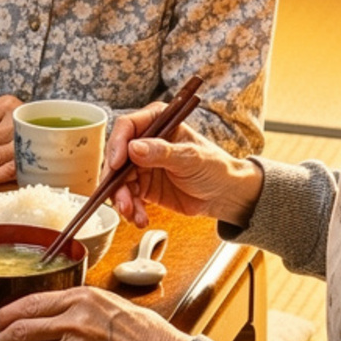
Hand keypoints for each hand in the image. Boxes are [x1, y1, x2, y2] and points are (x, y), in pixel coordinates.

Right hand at [103, 104, 263, 228]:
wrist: (224, 195)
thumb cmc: (215, 167)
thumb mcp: (191, 158)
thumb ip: (162, 152)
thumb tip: (134, 148)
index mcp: (157, 122)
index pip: (127, 127)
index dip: (117, 144)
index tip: (116, 164)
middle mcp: (145, 142)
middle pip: (116, 156)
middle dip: (115, 180)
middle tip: (122, 199)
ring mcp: (141, 165)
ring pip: (118, 180)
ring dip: (122, 199)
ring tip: (133, 213)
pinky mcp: (142, 186)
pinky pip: (128, 197)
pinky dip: (131, 209)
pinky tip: (140, 218)